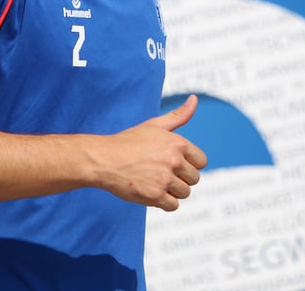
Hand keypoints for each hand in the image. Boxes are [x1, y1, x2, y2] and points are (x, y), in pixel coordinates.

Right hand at [97, 94, 207, 210]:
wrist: (103, 159)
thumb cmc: (128, 141)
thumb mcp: (154, 125)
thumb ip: (178, 115)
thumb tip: (195, 98)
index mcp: (177, 143)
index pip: (201, 161)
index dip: (188, 164)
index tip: (173, 163)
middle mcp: (174, 161)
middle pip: (194, 179)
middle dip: (180, 179)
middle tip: (160, 173)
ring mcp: (164, 179)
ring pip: (184, 193)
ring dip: (172, 191)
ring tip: (154, 181)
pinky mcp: (154, 196)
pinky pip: (172, 206)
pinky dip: (163, 202)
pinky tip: (150, 191)